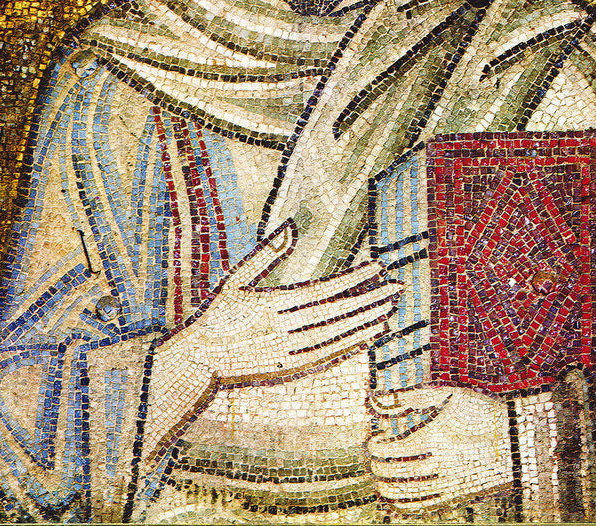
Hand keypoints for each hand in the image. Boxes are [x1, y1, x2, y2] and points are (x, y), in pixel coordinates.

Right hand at [159, 219, 401, 385]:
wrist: (198, 363)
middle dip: (369, 299)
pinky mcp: (290, 371)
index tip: (377, 267)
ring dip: (365, 323)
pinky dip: (351, 345)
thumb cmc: (217, 316)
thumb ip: (265, 254)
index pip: (323, 291)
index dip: (353, 279)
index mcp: (271, 305)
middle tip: (397, 287)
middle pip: (336, 314)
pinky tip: (369, 334)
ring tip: (389, 310)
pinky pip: (329, 357)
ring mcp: (288, 354)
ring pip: (336, 338)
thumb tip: (290, 225)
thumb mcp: (235, 280)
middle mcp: (283, 331)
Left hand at [367, 386, 512, 512]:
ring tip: (381, 480)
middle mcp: (442, 465)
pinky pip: (425, 508)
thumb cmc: (482, 412)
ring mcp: (451, 485)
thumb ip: (413, 396)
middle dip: (379, 468)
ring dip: (389, 489)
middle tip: (372, 460)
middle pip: (399, 474)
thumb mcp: (449, 395)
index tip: (373, 441)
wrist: (519, 439)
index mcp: (437, 438)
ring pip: (410, 495)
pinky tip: (398, 498)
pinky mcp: (459, 498)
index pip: (395, 450)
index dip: (378, 448)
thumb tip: (379, 397)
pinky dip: (406, 506)